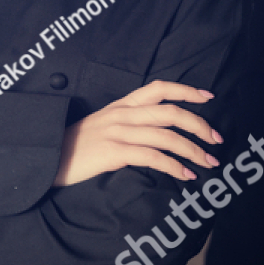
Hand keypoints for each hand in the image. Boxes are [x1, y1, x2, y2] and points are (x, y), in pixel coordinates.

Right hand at [54, 80, 220, 187]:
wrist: (47, 157)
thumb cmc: (75, 146)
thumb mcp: (102, 126)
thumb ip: (128, 125)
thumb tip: (159, 135)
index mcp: (121, 105)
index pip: (158, 88)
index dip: (186, 90)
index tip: (208, 97)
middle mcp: (122, 114)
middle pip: (170, 112)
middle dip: (200, 124)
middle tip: (217, 139)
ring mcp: (118, 132)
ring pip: (166, 136)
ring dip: (193, 150)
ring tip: (208, 162)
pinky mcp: (113, 152)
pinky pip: (152, 157)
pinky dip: (174, 166)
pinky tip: (185, 176)